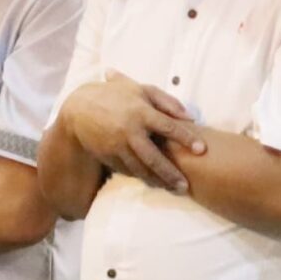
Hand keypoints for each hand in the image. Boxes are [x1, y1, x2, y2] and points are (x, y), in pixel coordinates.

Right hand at [61, 75, 206, 193]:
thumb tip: (190, 117)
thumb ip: (167, 101)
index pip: (168, 127)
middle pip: (153, 157)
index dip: (186, 138)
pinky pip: (127, 170)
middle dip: (170, 174)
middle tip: (185, 186)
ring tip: (173, 189)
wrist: (79, 108)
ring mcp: (116, 146)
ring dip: (157, 180)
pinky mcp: (107, 156)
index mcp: (140, 112)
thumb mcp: (141, 90)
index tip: (201, 150)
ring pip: (140, 169)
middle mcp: (129, 131)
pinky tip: (154, 182)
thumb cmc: (117, 96)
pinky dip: (141, 177)